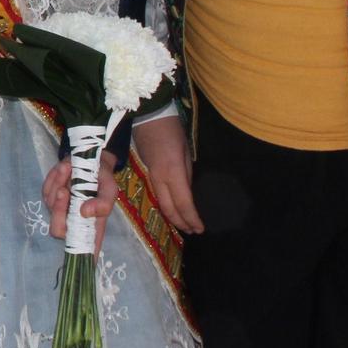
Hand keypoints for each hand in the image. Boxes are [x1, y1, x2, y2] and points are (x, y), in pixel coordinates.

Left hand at [43, 150, 117, 253]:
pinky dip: (54, 177)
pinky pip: (46, 190)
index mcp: (90, 226)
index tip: (82, 265)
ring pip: (50, 205)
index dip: (82, 259)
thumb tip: (85, 212)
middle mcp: (73, 221)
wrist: (92, 160)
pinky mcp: (50, 195)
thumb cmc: (103, 180)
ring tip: (70, 168)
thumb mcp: (110, 189)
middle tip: (65, 191)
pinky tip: (65, 168)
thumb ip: (103, 204)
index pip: (84, 249)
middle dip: (58, 211)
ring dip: (58, 184)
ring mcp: (59, 209)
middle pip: (57, 230)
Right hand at [132, 114, 202, 232]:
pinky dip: (167, 205)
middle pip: (169, 208)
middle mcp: (159, 178)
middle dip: (182, 222)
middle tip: (193, 231)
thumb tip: (189, 191)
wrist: (147, 116)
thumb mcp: (186, 151)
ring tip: (184, 224)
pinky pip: (157, 194)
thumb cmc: (171, 130)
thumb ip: (187, 174)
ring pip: (161, 203)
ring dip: (173, 216)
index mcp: (172, 172)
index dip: (191, 218)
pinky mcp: (147, 172)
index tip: (200, 228)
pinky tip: (173, 208)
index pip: (183, 203)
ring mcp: (150, 176)